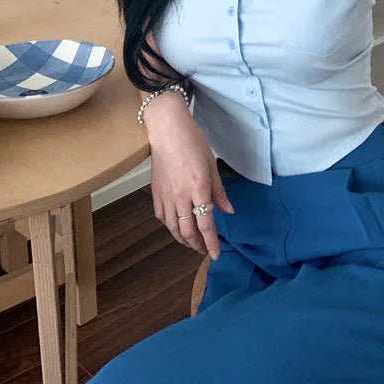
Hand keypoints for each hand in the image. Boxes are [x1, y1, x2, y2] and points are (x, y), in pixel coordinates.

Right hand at [148, 108, 235, 259]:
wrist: (168, 129)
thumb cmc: (193, 142)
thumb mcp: (212, 165)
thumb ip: (219, 191)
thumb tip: (228, 211)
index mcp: (198, 189)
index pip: (206, 224)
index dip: (211, 242)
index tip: (215, 255)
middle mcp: (181, 196)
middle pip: (188, 230)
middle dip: (197, 245)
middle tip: (204, 250)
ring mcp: (166, 195)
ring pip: (173, 227)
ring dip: (183, 239)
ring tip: (191, 243)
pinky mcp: (155, 191)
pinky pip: (162, 216)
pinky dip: (169, 226)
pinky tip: (176, 226)